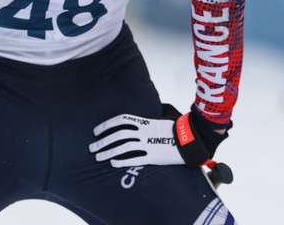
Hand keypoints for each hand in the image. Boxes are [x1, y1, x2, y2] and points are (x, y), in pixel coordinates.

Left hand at [89, 105, 228, 167]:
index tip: (96, 131)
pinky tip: (113, 163)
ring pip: (123, 147)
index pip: (121, 120)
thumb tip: (136, 122)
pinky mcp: (154, 157)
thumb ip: (147, 122)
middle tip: (92, 147)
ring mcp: (148, 144)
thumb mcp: (159, 121)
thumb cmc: (176, 130)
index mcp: (145, 122)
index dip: (107, 125)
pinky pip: (135, 158)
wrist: (191, 140)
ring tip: (98, 157)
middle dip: (103, 140)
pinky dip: (122, 160)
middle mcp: (144, 132)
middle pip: (119, 134)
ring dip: (108, 151)